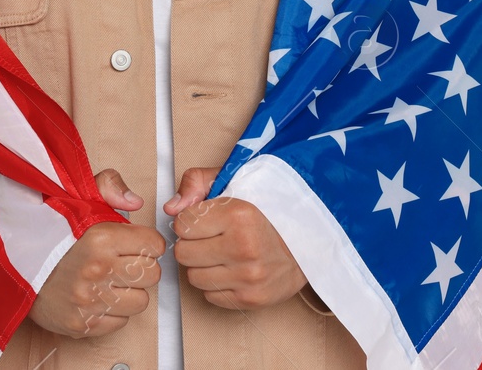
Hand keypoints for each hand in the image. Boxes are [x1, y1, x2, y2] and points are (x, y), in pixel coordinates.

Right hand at [29, 169, 163, 337]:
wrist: (11, 263)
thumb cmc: (48, 232)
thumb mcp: (77, 196)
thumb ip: (110, 187)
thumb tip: (135, 202)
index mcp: (102, 238)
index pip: (155, 245)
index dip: (147, 242)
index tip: (136, 243)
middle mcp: (98, 271)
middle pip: (152, 274)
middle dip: (141, 266)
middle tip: (123, 262)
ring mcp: (89, 301)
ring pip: (140, 301)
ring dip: (129, 292)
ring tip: (110, 280)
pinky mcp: (81, 324)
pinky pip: (120, 322)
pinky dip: (113, 312)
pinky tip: (97, 297)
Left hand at [164, 167, 307, 309]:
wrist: (310, 242)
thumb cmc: (269, 211)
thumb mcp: (234, 182)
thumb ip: (197, 184)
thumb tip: (171, 208)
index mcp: (238, 215)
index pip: (182, 225)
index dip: (190, 220)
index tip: (205, 220)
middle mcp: (244, 247)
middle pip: (183, 253)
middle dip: (193, 244)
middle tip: (212, 237)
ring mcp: (248, 276)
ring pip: (193, 277)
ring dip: (203, 266)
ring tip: (223, 253)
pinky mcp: (251, 298)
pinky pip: (210, 295)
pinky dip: (217, 284)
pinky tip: (233, 269)